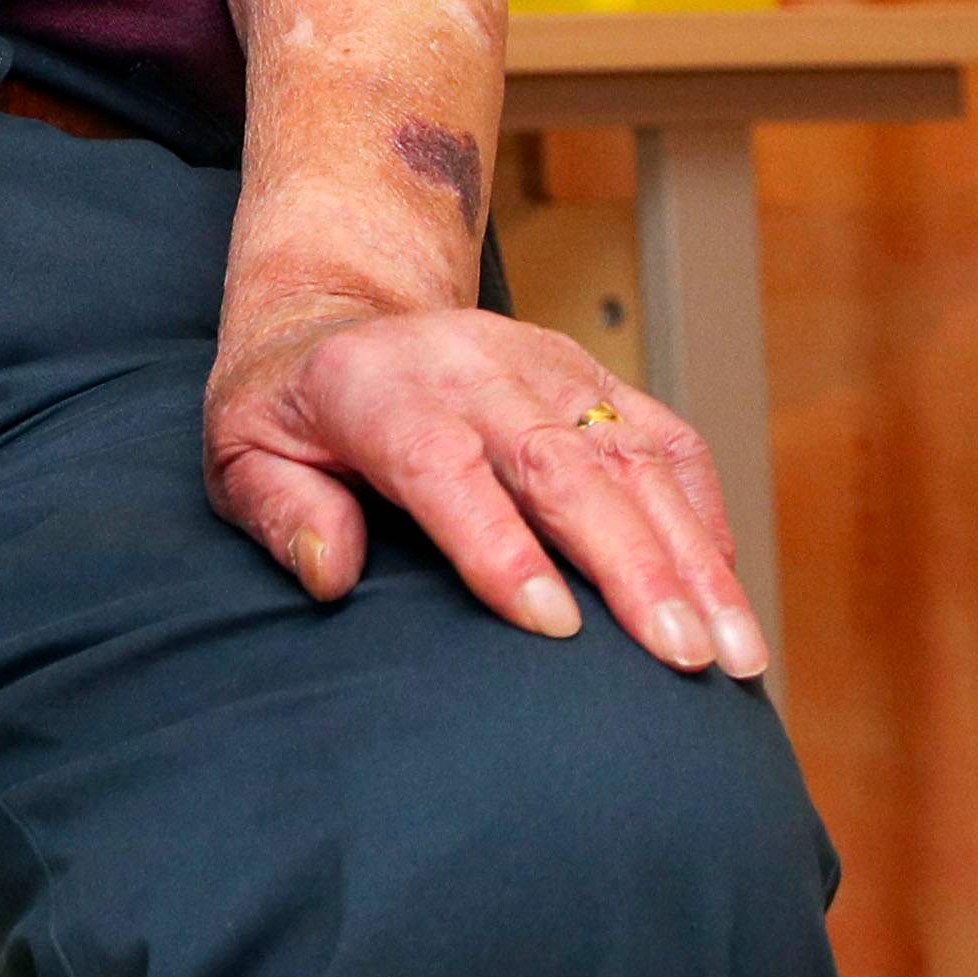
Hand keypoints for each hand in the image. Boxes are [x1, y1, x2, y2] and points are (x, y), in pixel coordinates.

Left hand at [206, 297, 770, 680]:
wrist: (333, 319)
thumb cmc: (289, 414)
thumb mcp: (242, 455)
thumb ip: (279, 513)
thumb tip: (329, 572)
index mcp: (373, 386)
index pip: (442, 464)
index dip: (497, 544)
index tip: (553, 626)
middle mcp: (469, 363)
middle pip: (559, 464)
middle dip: (631, 565)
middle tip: (684, 657)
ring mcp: (542, 362)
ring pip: (630, 454)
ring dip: (692, 554)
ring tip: (735, 651)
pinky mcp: (590, 373)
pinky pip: (662, 435)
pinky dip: (702, 511)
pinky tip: (727, 588)